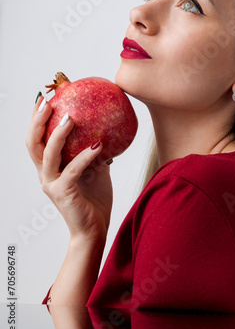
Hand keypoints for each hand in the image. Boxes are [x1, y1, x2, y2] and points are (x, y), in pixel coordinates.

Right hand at [26, 95, 112, 241]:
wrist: (95, 229)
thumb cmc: (94, 200)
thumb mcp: (96, 169)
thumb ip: (94, 152)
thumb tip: (106, 129)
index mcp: (50, 168)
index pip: (38, 140)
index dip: (37, 120)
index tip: (44, 99)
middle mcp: (46, 175)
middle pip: (33, 144)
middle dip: (37, 121)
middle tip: (47, 102)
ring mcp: (52, 184)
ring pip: (47, 155)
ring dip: (58, 135)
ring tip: (69, 117)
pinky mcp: (63, 193)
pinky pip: (73, 170)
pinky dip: (85, 155)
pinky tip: (98, 143)